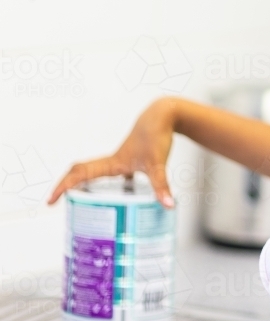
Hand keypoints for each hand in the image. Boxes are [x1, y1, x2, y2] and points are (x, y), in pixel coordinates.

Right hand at [47, 97, 177, 207]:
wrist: (164, 115)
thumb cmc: (156, 134)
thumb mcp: (157, 163)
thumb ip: (160, 185)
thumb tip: (166, 205)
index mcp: (111, 163)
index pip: (80, 174)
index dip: (63, 186)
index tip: (51, 200)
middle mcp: (113, 161)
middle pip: (82, 172)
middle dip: (67, 186)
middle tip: (56, 201)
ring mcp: (122, 160)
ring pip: (98, 174)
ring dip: (87, 186)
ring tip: (82, 205)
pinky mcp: (134, 160)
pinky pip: (119, 177)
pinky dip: (116, 188)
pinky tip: (123, 200)